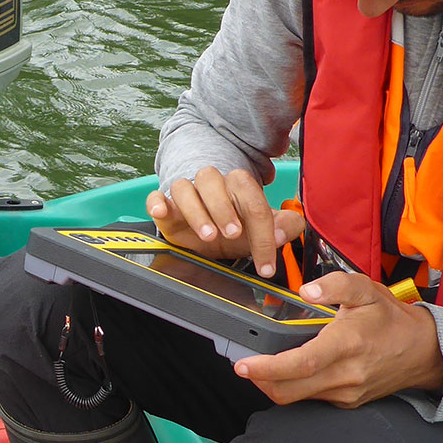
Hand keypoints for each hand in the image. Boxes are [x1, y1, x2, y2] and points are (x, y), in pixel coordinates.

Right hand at [146, 166, 303, 276]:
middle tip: (233, 234)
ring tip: (208, 235)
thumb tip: (286, 230)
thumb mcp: (262, 231)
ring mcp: (186, 194)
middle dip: (224, 207)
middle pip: (212, 180)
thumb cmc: (236, 229)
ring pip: (184, 187)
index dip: (262, 230)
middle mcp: (211, 185)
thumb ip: (284, 226)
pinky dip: (156, 202)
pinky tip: (161, 212)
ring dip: (195, 210)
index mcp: (238, 186)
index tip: (265, 262)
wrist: (209, 236)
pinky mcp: (165, 207)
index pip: (251, 197)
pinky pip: (156, 196)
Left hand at [232, 270, 442, 407]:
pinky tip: (294, 371)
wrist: (424, 352)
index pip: (301, 364)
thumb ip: (336, 285)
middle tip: (244, 365)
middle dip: (261, 381)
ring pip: (298, 398)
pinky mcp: (348, 403)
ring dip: (276, 384)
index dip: (268, 368)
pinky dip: (296, 387)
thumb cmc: (390, 318)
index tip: (243, 366)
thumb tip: (306, 291)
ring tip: (266, 366)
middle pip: (290, 390)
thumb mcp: (366, 289)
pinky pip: (312, 399)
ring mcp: (347, 393)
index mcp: (348, 344)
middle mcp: (346, 375)